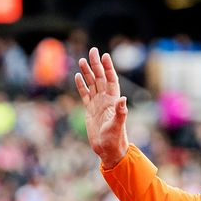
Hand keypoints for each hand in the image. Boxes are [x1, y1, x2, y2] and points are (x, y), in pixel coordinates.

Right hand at [74, 47, 128, 167]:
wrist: (108, 150)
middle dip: (96, 64)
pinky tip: (77, 76)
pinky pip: (85, 94)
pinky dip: (81, 85)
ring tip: (82, 60)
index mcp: (113, 100)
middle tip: (92, 50)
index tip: (105, 56)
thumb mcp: (117, 126)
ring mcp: (97, 104)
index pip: (111, 79)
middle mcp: (106, 99)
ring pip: (92, 84)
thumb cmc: (115, 139)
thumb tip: (123, 99)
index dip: (108, 68)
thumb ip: (120, 112)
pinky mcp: (90, 110)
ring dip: (87, 72)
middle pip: (100, 78)